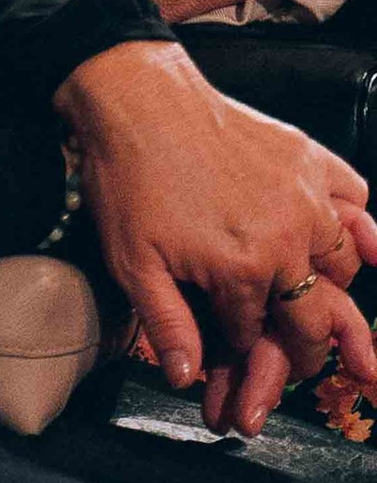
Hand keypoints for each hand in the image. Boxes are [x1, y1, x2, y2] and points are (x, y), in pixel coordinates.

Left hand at [57, 42, 376, 434]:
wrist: (137, 101)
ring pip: (344, 262)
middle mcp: (288, 238)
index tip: (239, 358)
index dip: (243, 354)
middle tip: (301, 357)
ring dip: (331, 287)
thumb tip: (187, 380)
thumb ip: (167, 325)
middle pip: (315, 313)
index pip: (256, 336)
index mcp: (244, 270)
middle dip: (304, 345)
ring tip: (314, 300)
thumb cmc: (128, 180)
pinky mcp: (309, 158)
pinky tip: (358, 239)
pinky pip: (355, 197)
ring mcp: (306, 195)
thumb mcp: (132, 263)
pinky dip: (361, 223)